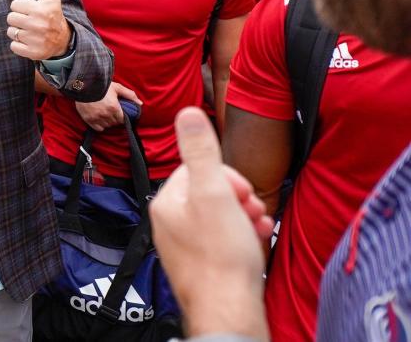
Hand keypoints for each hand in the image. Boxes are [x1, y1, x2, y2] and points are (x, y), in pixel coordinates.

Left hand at [7, 0, 70, 59]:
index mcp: (40, 10)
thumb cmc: (53, 15)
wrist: (63, 40)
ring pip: (11, 32)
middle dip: (17, 19)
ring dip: (17, 32)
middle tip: (28, 21)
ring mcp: (35, 40)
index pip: (14, 5)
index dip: (21, 7)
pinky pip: (13, 46)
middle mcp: (38, 25)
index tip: (31, 10)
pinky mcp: (32, 52)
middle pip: (10, 18)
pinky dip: (18, 45)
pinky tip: (28, 41)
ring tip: (29, 31)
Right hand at [76, 82, 140, 131]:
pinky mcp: (89, 120)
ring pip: (107, 126)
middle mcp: (106, 115)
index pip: (122, 119)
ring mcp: (97, 118)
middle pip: (114, 123)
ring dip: (108, 122)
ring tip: (105, 115)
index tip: (119, 112)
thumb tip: (140, 103)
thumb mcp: (117, 87)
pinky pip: (99, 128)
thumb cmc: (101, 85)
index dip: (122, 116)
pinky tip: (100, 118)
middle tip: (112, 112)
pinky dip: (100, 125)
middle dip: (115, 118)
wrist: (83, 85)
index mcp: (114, 108)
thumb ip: (129, 95)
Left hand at [150, 108, 272, 339]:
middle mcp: (169, 224)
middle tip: (252, 209)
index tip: (241, 191)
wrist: (229, 310)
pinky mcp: (202, 264)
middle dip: (237, 195)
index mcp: (166, 203)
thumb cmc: (220, 256)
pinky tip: (256, 239)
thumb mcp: (214, 192)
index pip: (195, 169)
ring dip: (243, 214)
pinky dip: (242, 234)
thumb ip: (201, 151)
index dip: (225, 175)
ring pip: (219, 214)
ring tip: (257, 224)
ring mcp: (185, 246)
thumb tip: (187, 113)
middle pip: (208, 191)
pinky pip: (222, 238)